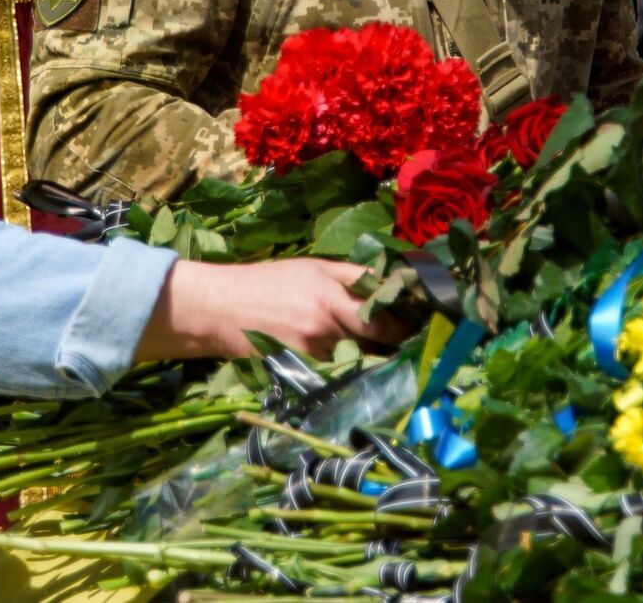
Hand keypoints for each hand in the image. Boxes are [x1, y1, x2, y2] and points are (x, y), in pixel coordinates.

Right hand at [134, 257, 407, 361]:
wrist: (218, 309)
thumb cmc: (266, 283)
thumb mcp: (311, 268)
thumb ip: (352, 277)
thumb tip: (392, 284)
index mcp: (331, 292)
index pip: (385, 308)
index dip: (409, 316)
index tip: (425, 320)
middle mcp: (326, 322)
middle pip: (379, 339)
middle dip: (398, 343)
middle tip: (415, 345)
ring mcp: (313, 352)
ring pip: (360, 360)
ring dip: (375, 360)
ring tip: (390, 360)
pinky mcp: (301, 372)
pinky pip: (337, 375)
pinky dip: (349, 373)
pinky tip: (354, 371)